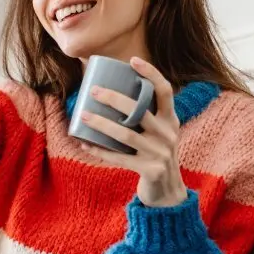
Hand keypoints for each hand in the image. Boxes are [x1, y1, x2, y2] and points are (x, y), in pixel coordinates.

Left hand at [76, 56, 188, 207]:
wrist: (167, 192)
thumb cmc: (155, 155)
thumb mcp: (159, 133)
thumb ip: (145, 116)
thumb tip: (111, 92)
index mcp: (171, 120)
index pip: (165, 90)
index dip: (151, 73)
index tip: (132, 60)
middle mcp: (168, 134)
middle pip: (139, 110)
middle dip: (114, 98)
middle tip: (93, 91)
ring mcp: (160, 153)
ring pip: (125, 135)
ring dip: (101, 124)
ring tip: (82, 115)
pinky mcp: (150, 170)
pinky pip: (119, 158)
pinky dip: (99, 150)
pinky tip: (83, 143)